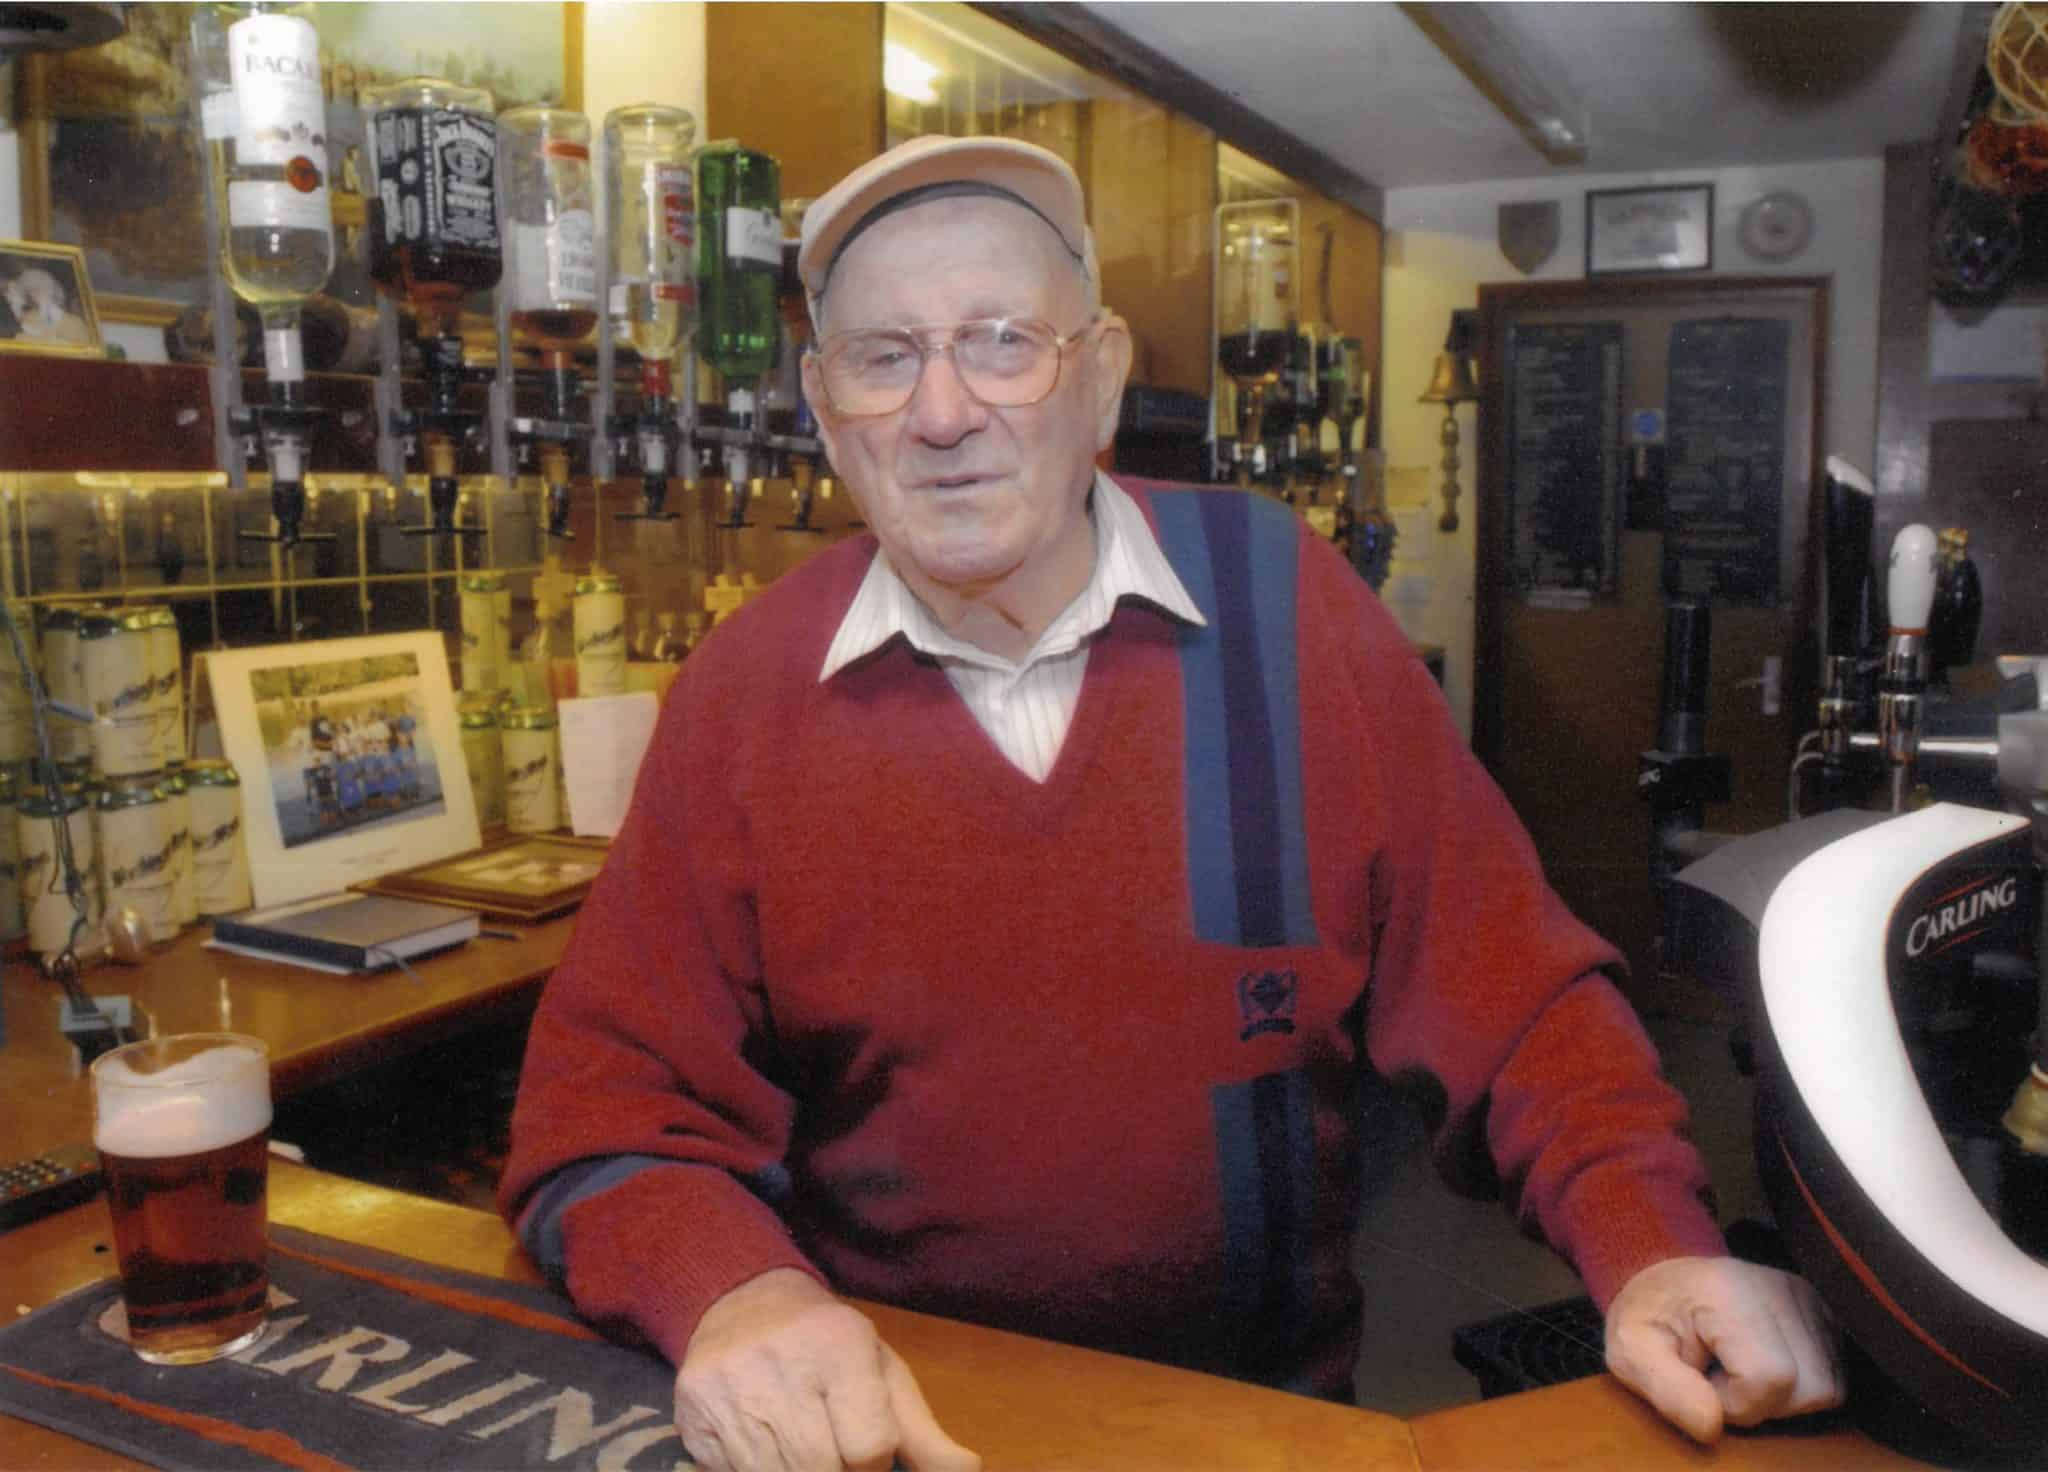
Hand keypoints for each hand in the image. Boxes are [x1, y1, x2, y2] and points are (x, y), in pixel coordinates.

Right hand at [674, 1268, 981, 1471]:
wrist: (741, 1300)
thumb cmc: (826, 1344)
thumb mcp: (881, 1370)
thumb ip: (921, 1431)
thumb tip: (968, 1471)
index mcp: (840, 1344)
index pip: (869, 1444)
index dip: (873, 1462)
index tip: (867, 1453)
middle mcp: (781, 1359)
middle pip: (819, 1466)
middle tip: (834, 1458)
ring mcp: (729, 1385)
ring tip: (805, 1455)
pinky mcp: (691, 1408)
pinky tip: (766, 1450)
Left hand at [1604, 1256, 1843, 1442]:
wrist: (1666, 1279)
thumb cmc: (1648, 1316)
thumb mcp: (1630, 1351)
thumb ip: (1667, 1391)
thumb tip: (1711, 1426)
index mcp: (1731, 1291)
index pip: (1769, 1378)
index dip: (1735, 1401)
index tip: (1702, 1380)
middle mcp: (1781, 1287)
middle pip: (1810, 1389)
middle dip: (1762, 1403)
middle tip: (1720, 1376)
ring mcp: (1809, 1297)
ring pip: (1828, 1389)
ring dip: (1782, 1397)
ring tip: (1739, 1369)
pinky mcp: (1825, 1312)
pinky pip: (1836, 1377)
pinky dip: (1800, 1386)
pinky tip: (1762, 1364)